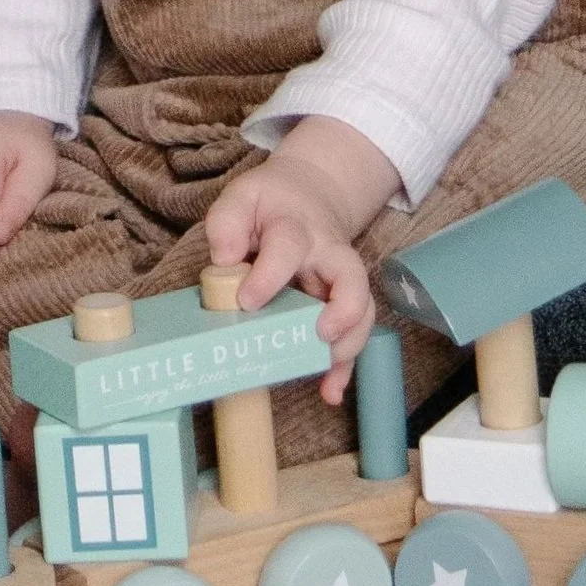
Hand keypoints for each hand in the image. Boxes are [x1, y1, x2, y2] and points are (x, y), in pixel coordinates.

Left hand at [203, 116, 400, 403]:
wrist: (309, 194)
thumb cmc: (269, 203)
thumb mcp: (242, 197)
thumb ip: (228, 222)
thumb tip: (224, 258)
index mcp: (296, 226)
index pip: (289, 245)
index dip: (270, 274)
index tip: (247, 300)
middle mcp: (328, 254)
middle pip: (351, 277)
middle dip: (344, 308)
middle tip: (321, 335)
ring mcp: (340, 280)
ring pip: (361, 310)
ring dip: (348, 344)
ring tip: (328, 374)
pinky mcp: (342, 304)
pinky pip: (350, 335)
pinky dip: (344, 367)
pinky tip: (330, 391)